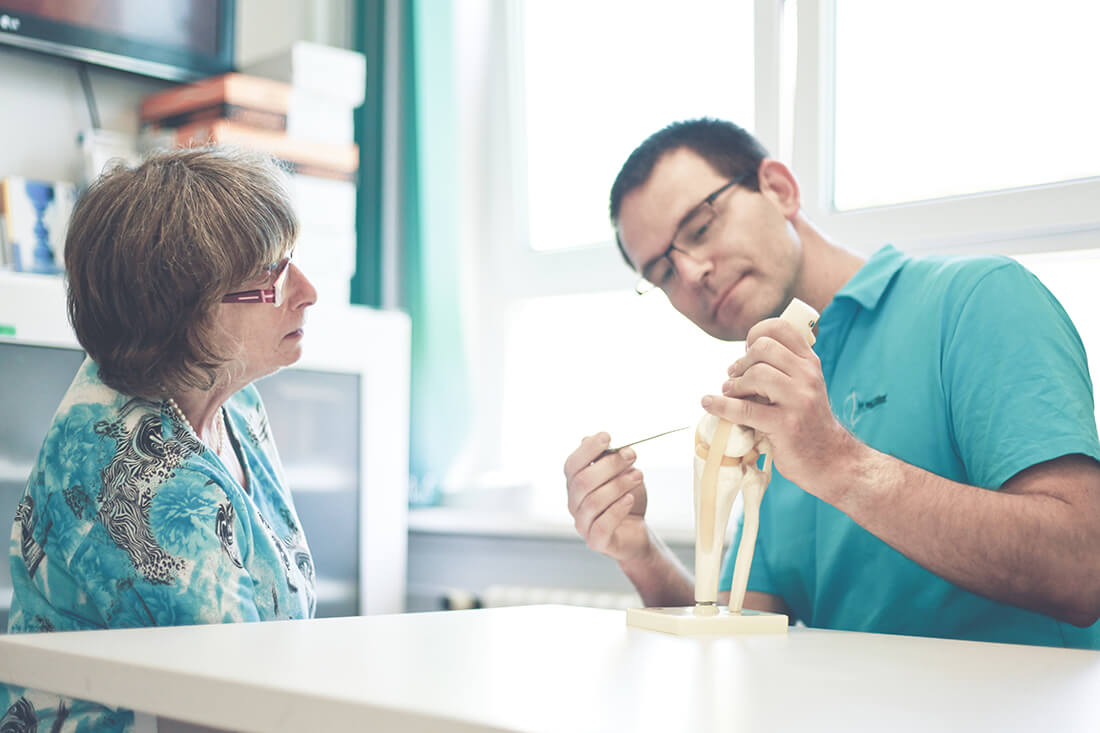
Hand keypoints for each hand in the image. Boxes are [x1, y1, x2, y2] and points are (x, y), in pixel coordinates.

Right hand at [563, 432, 651, 563]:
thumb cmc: (625, 499)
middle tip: (631, 455)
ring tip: (638, 476)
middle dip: (609, 465)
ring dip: (618, 485)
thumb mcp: (619, 474)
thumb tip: (588, 438)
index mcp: (575, 484)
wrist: (636, 530)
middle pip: (583, 481)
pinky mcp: (596, 541)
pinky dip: (617, 509)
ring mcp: (582, 523)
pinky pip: (602, 525)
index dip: (588, 450)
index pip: (572, 465)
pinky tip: (630, 499)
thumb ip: (606, 458)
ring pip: (593, 501)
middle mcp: (574, 503)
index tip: (608, 437)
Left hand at [702, 318, 855, 495]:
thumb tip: (740, 360)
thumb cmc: (808, 422)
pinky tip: (709, 403)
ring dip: (734, 385)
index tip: (747, 351)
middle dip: (742, 362)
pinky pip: (745, 409)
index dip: (756, 334)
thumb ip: (782, 369)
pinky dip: (721, 405)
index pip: (781, 328)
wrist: (830, 460)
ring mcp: (799, 400)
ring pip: (756, 375)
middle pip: (763, 349)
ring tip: (730, 393)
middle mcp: (808, 376)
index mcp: (810, 363)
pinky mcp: (786, 425)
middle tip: (735, 377)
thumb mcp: (803, 387)